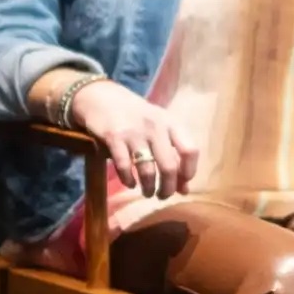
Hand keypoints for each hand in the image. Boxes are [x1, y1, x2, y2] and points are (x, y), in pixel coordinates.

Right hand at [66, 81, 199, 198]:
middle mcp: (156, 127)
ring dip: (148, 188)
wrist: (103, 97)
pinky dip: (128, 180)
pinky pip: (124, 166)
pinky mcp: (114, 137)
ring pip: (147, 170)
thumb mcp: (159, 129)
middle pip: (169, 166)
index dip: (188, 172)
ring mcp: (134, 132)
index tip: (182, 184)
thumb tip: (184, 190)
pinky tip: (129, 183)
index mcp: (171, 123)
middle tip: (163, 196)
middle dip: (167, 188)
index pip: (190, 150)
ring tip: (147, 192)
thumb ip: (173, 156)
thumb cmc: (136, 116)